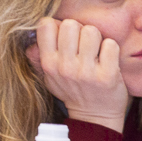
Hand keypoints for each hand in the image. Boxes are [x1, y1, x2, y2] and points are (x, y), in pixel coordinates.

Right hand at [26, 16, 127, 132]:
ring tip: (95, 52)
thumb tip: (31, 39)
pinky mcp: (107, 76)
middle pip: (70, 24)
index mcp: (49, 64)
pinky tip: (107, 59)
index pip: (46, 25)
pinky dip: (110, 49)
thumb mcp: (49, 76)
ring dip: (96, 39)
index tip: (64, 37)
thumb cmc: (72, 89)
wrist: (94, 116)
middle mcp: (65, 67)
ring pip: (91, 31)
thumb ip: (38, 57)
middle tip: (83, 45)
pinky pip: (110, 44)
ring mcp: (86, 72)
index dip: (58, 26)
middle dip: (79, 30)